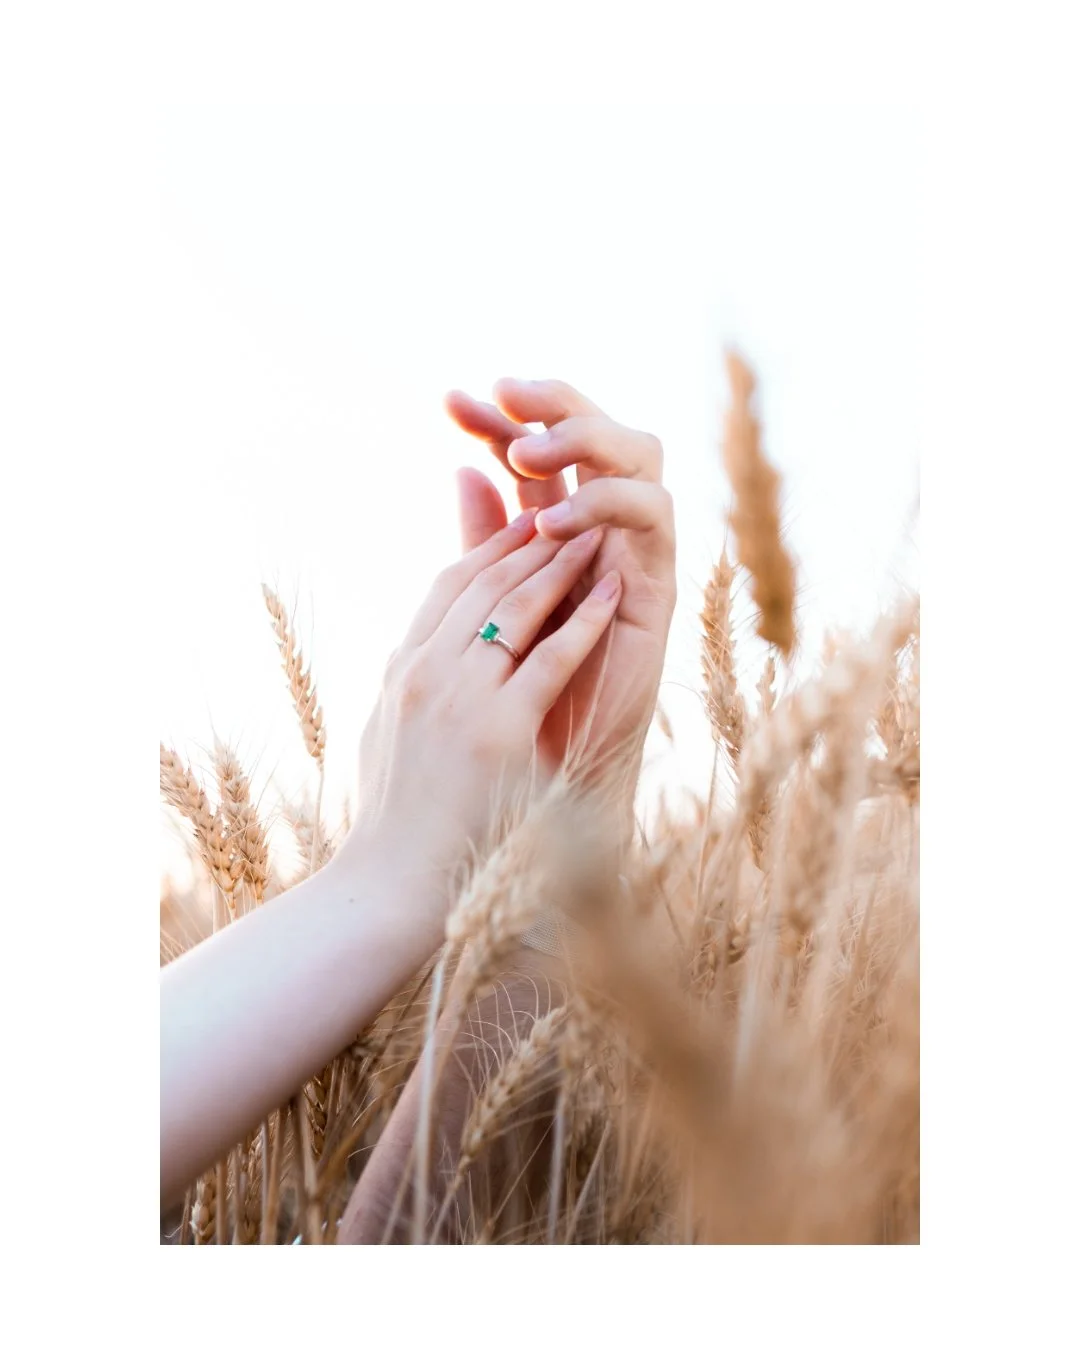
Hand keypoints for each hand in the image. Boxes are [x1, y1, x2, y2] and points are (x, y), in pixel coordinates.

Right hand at [339, 506, 621, 936]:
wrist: (392, 887)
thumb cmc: (395, 825)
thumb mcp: (387, 738)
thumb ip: (406, 689)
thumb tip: (415, 659)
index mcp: (402, 671)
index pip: (448, 587)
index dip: (490, 548)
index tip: (523, 526)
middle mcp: (427, 672)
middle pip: (482, 583)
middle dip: (530, 541)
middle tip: (567, 511)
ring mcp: (462, 698)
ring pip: (516, 608)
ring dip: (559, 563)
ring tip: (594, 532)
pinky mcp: (500, 731)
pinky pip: (551, 658)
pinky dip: (584, 619)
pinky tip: (610, 591)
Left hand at [447, 379, 675, 785]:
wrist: (551, 773)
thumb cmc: (519, 696)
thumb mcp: (493, 606)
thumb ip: (485, 542)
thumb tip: (462, 468)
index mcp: (556, 528)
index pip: (533, 452)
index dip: (497, 419)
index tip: (450, 398)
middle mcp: (603, 529)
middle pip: (596, 434)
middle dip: (550, 404)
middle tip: (500, 394)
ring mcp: (634, 550)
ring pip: (638, 456)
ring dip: (582, 442)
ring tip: (523, 456)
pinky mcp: (659, 584)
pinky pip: (652, 517)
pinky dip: (607, 505)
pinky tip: (554, 521)